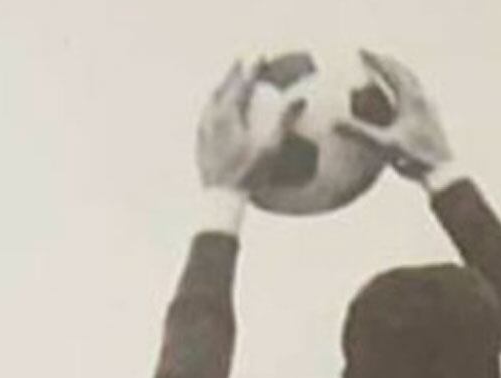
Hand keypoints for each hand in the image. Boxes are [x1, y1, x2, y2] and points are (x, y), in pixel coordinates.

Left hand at [196, 58, 305, 194]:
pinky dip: (213, 106)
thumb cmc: (249, 173)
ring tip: (227, 82)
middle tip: (242, 62)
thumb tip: (300, 100)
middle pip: (224, 86)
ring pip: (211, 99)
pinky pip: (205, 115)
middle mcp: (213, 115)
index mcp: (229, 112)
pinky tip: (215, 111)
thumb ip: (284, 121)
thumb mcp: (271, 147)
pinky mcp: (200, 140)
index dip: (253, 68)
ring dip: (221, 87)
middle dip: (234, 72)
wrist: (221, 196)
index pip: (243, 83)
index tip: (261, 57)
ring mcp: (204, 127)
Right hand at [340, 50, 455, 179]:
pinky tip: (411, 95)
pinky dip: (411, 87)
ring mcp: (431, 108)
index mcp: (410, 99)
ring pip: (415, 81)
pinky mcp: (435, 118)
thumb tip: (334, 123)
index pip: (388, 71)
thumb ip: (359, 133)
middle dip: (387, 61)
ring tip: (392, 70)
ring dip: (401, 72)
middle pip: (403, 71)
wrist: (445, 174)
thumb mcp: (384, 145)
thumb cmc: (415, 159)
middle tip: (375, 56)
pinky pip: (421, 94)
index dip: (373, 60)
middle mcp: (422, 98)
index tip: (360, 51)